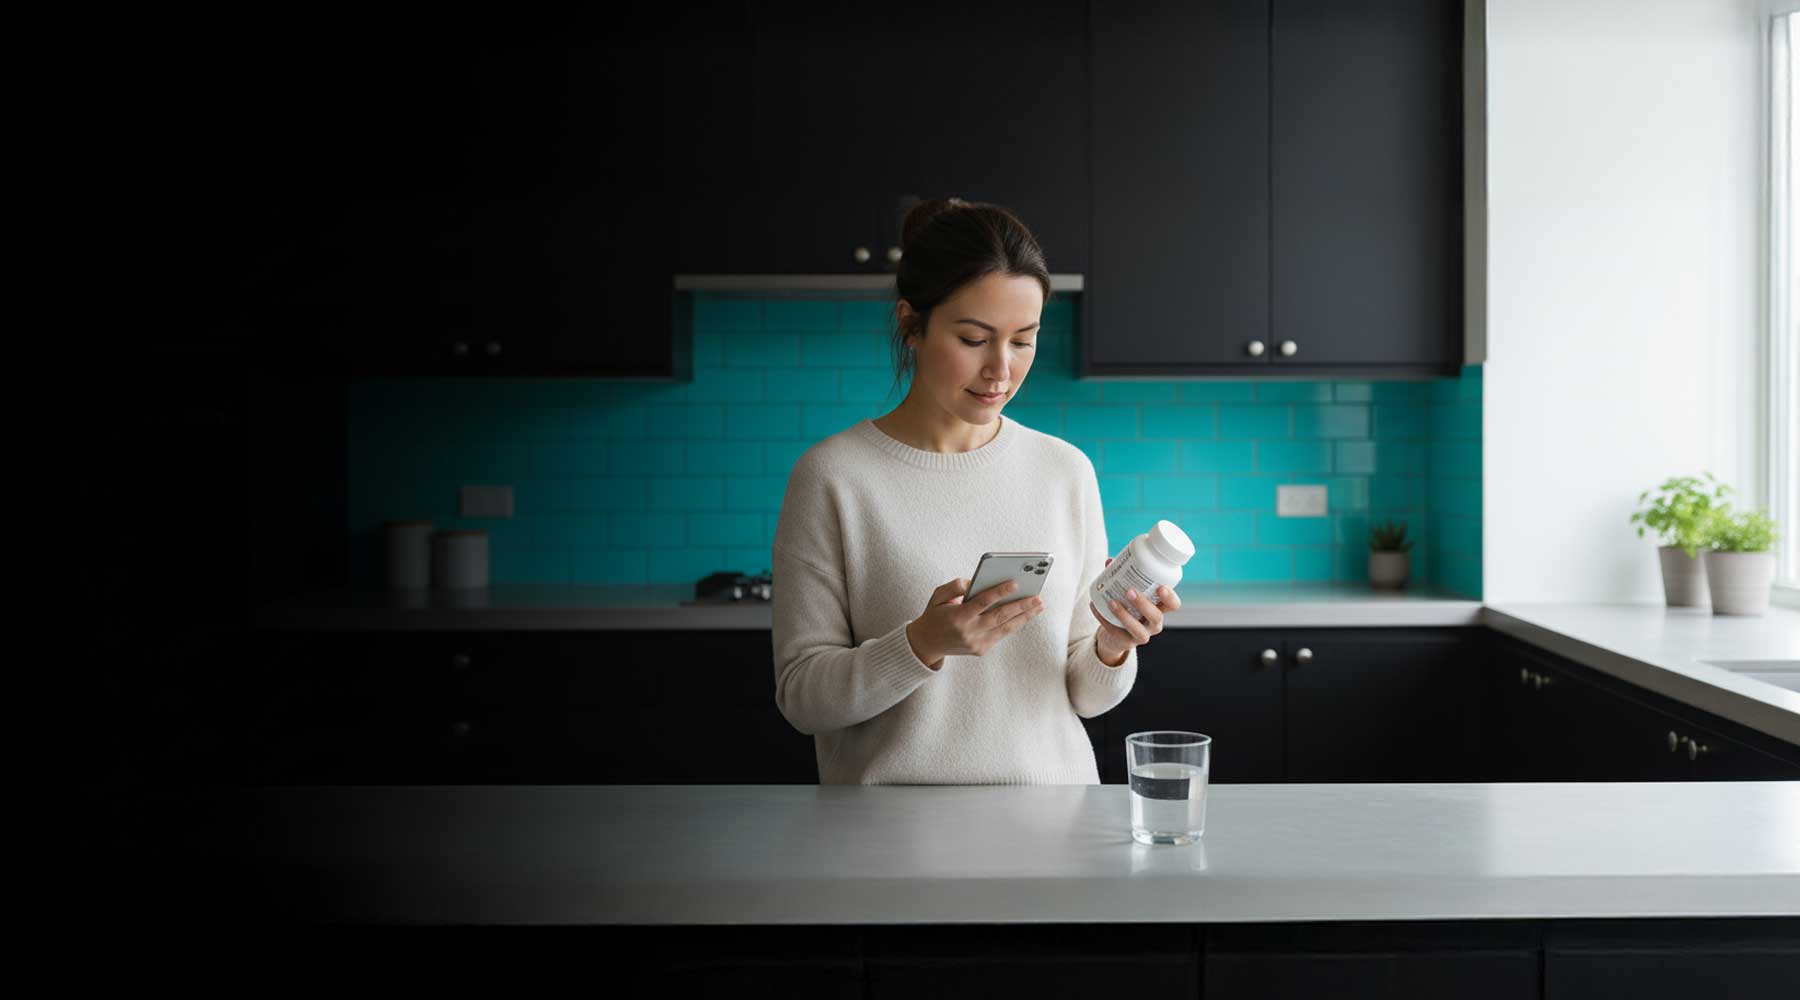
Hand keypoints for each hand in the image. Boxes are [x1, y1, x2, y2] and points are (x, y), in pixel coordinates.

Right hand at [906, 576, 1045, 669]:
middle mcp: (968, 631)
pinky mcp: (981, 650)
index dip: (1000, 592)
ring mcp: (976, 643)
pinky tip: (1025, 615)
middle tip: (1037, 596)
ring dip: (1024, 616)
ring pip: (1005, 628)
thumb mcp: (938, 595)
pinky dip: (1014, 624)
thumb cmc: (936, 614)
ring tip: (1038, 606)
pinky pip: (1001, 634)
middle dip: (1020, 606)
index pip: (983, 602)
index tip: (1015, 583)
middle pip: (1000, 616)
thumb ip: (955, 586)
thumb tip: (977, 582)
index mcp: (957, 616)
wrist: (927, 643)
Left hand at [1090, 556, 1180, 664]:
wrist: (1115, 634)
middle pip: (1156, 616)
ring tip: (1112, 602)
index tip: (1161, 586)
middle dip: (1144, 604)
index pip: (1173, 605)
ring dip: (1124, 615)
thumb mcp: (1127, 592)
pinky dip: (1104, 619)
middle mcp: (1154, 623)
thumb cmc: (1126, 606)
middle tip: (1129, 591)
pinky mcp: (1127, 643)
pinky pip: (1116, 633)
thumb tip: (1110, 561)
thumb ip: (1121, 576)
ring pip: (1138, 629)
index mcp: (1159, 608)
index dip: (1170, 597)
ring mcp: (1142, 635)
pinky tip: (1095, 607)